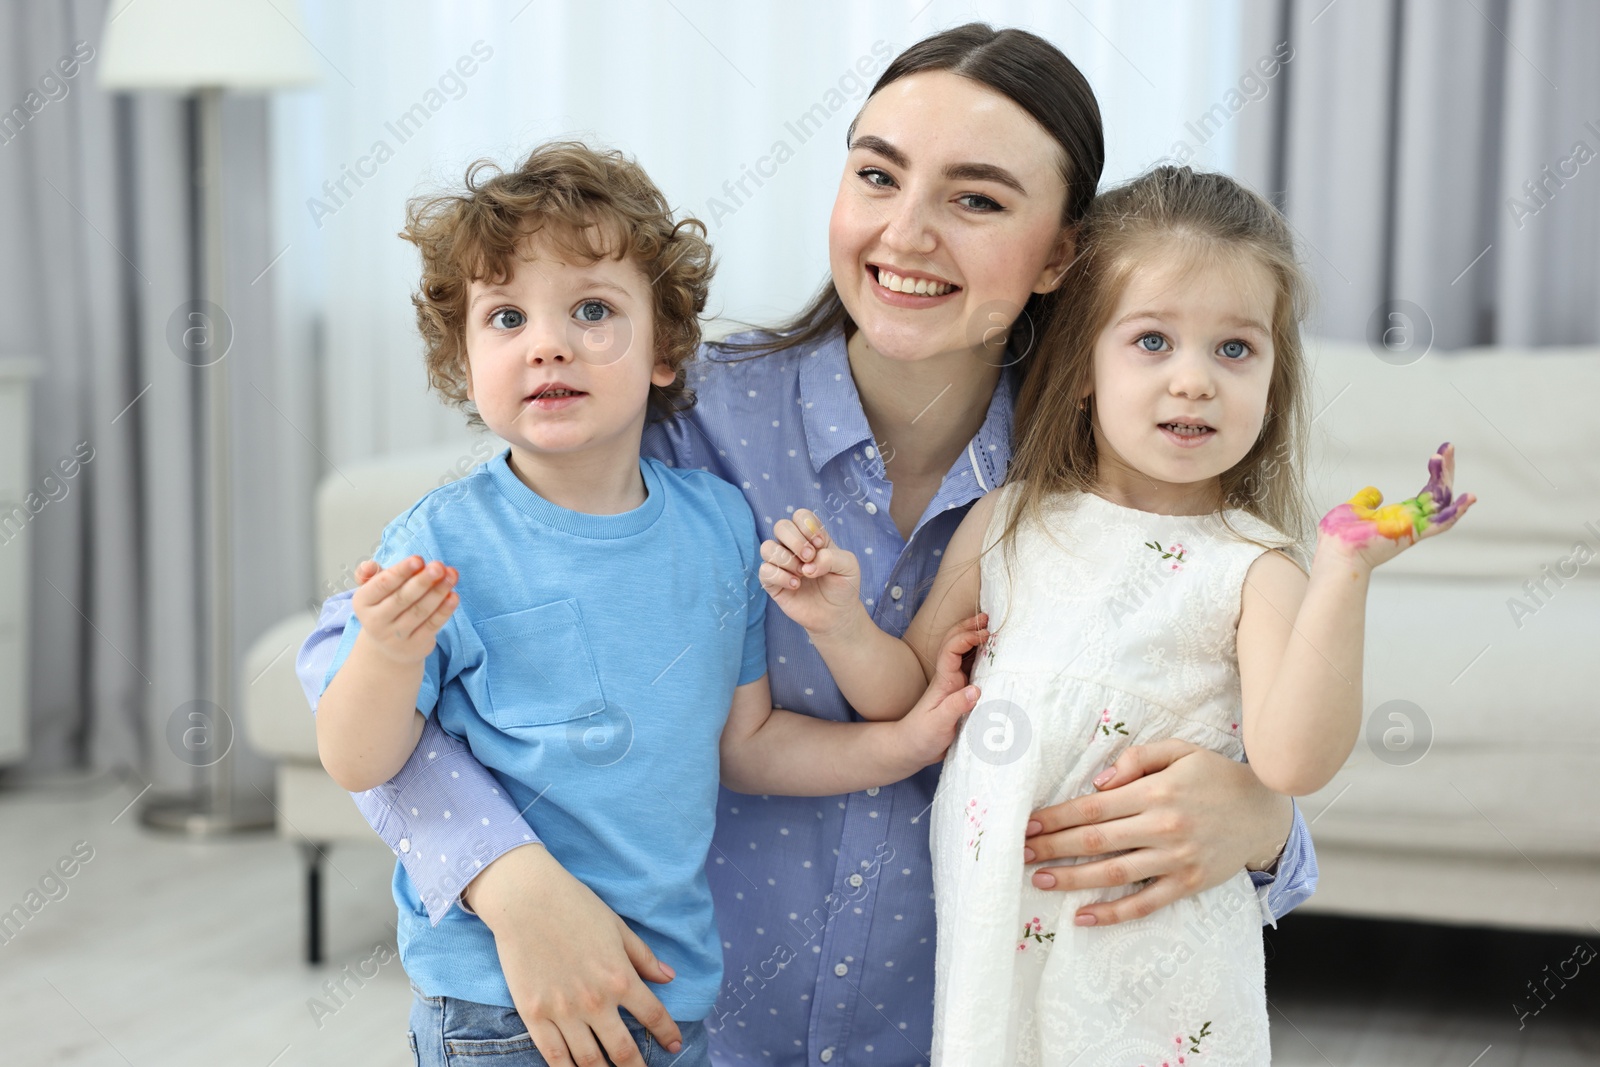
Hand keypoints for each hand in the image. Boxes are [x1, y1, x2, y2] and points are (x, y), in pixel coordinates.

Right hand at [350, 555, 458, 664]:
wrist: (388, 644)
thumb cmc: (384, 606)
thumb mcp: (373, 589)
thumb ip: (371, 574)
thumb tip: (369, 566)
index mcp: (362, 602)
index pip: (382, 585)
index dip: (401, 572)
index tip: (418, 559)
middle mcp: (375, 621)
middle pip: (402, 598)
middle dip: (422, 581)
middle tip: (438, 566)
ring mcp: (395, 637)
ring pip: (419, 611)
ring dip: (438, 592)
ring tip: (451, 575)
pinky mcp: (415, 645)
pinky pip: (432, 625)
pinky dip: (444, 611)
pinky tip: (454, 597)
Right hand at [463, 844, 682, 1065]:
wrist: (526, 899)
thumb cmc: (575, 906)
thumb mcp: (617, 927)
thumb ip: (643, 957)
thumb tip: (669, 978)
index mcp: (620, 977)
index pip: (653, 1016)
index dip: (667, 1034)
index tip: (675, 1046)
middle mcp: (595, 1001)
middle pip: (623, 1051)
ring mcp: (563, 1011)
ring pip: (589, 1061)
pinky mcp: (534, 1015)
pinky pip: (553, 1056)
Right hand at [758, 508, 862, 636]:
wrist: (836, 614)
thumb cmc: (842, 586)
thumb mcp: (849, 566)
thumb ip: (832, 557)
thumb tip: (808, 565)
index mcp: (811, 537)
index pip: (800, 516)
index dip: (808, 527)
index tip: (821, 544)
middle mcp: (793, 547)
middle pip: (780, 526)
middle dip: (796, 541)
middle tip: (810, 557)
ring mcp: (781, 564)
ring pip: (767, 547)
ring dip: (787, 559)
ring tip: (803, 574)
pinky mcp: (772, 583)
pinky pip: (764, 571)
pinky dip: (781, 577)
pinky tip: (796, 585)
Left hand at [892, 615, 986, 768]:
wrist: (911, 748)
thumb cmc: (921, 736)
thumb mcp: (938, 724)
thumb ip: (956, 707)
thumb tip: (976, 690)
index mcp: (944, 680)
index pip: (952, 649)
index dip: (967, 637)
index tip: (985, 634)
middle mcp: (949, 678)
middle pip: (955, 643)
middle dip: (969, 627)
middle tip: (988, 617)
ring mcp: (954, 684)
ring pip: (963, 654)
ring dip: (975, 639)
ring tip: (991, 629)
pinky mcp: (960, 694)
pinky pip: (971, 669)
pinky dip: (981, 657)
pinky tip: (992, 655)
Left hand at [1022, 740, 1292, 926]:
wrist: (1264, 812)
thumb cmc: (1215, 775)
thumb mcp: (1179, 750)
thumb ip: (1136, 759)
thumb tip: (1097, 783)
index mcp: (1156, 792)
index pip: (1093, 806)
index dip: (1057, 817)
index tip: (1028, 823)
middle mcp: (1163, 826)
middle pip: (1095, 840)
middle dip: (1053, 847)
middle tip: (1020, 853)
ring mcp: (1176, 859)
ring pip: (1113, 873)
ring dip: (1072, 878)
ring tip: (1040, 880)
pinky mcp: (1188, 883)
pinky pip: (1145, 903)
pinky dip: (1113, 913)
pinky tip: (1084, 916)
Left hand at [1317, 441, 1475, 568]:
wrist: (1335, 551)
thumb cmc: (1340, 536)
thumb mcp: (1355, 509)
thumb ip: (1367, 500)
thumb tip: (1376, 492)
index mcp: (1400, 515)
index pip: (1428, 492)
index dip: (1437, 473)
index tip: (1441, 453)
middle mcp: (1411, 521)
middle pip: (1439, 494)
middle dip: (1445, 470)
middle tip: (1448, 447)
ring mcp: (1414, 527)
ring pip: (1441, 503)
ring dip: (1446, 480)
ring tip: (1443, 457)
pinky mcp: (1412, 533)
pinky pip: (1440, 524)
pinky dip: (1456, 512)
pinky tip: (1469, 497)